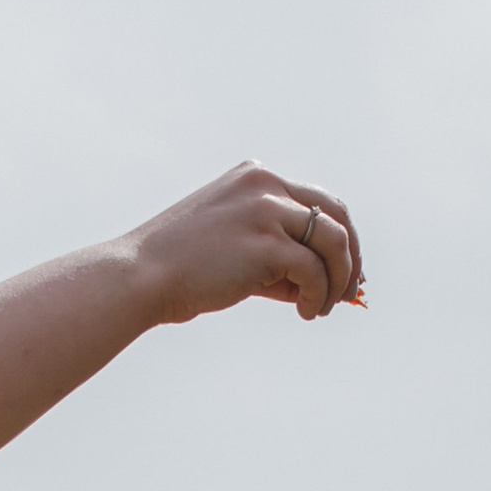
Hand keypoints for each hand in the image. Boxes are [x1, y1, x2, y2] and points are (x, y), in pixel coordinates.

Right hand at [130, 164, 364, 326]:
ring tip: (323, 307)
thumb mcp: (233, 250)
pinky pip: (314, 271)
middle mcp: (265, 185)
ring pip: (333, 242)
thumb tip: (319, 286)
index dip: (339, 237)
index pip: (318, 201)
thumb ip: (275, 259)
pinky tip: (306, 312)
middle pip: (336, 214)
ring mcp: (266, 211)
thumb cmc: (179, 271)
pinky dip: (318, 295)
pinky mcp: (266, 244)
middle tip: (348, 291)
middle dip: (349, 256)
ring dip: (337, 280)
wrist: (140, 277)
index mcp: (256, 178)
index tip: (342, 271)